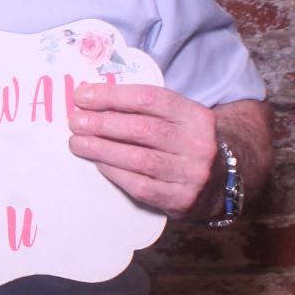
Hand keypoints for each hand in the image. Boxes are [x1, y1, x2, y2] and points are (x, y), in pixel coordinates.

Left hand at [68, 81, 218, 218]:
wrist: (219, 182)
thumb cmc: (185, 143)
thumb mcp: (177, 119)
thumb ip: (143, 110)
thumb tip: (93, 100)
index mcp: (195, 116)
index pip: (148, 99)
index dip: (112, 96)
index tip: (82, 95)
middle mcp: (196, 143)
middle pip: (141, 129)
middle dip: (102, 123)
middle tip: (75, 121)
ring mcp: (190, 173)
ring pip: (138, 158)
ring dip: (101, 149)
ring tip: (77, 142)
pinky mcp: (180, 199)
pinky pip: (140, 185)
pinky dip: (114, 172)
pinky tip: (98, 163)